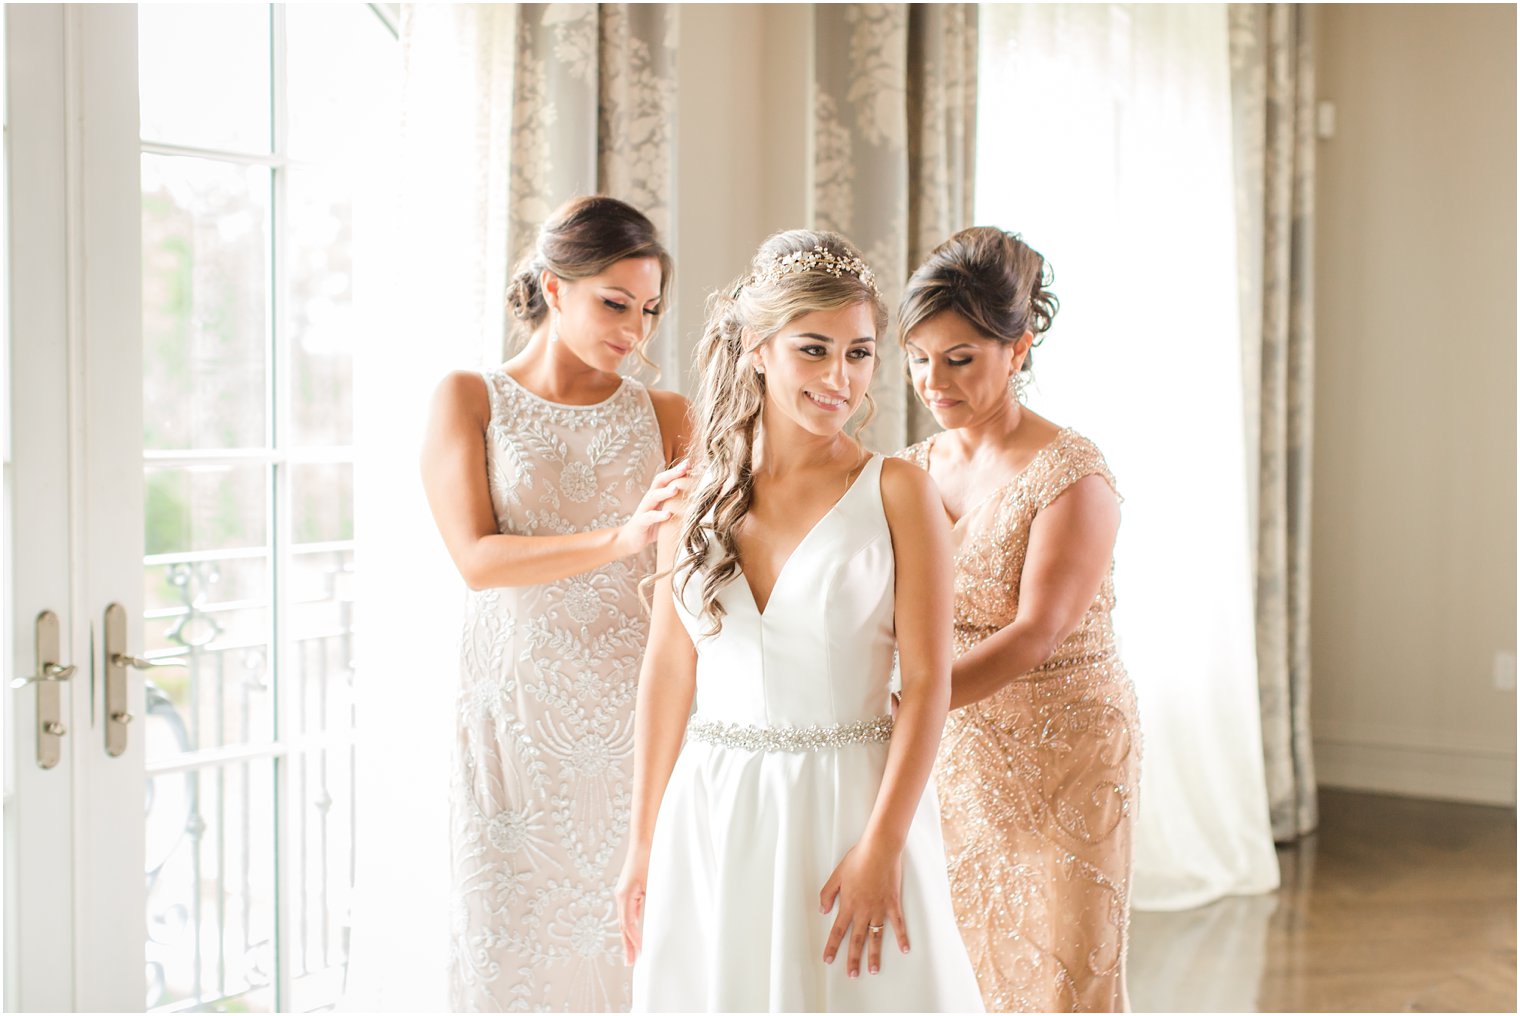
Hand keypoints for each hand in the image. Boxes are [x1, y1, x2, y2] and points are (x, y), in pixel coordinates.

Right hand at [614, 847, 649, 965]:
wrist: (643, 840)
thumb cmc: (648, 859)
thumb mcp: (652, 883)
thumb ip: (650, 903)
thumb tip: (653, 923)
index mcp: (624, 896)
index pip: (628, 925)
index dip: (634, 940)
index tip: (641, 953)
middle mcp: (620, 896)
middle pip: (623, 926)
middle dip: (627, 945)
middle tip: (630, 963)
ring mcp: (623, 893)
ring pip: (625, 921)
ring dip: (629, 937)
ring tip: (632, 954)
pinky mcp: (629, 890)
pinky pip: (629, 912)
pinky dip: (631, 925)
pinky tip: (636, 934)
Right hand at [616, 460, 689, 556]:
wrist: (630, 539)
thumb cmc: (652, 525)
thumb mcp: (666, 512)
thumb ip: (677, 504)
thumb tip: (698, 497)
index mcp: (656, 494)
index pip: (666, 478)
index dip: (677, 470)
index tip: (689, 462)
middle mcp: (649, 498)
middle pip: (659, 481)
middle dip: (672, 473)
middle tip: (686, 467)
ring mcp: (644, 509)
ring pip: (653, 496)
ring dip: (665, 492)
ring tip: (676, 488)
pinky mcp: (640, 522)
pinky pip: (649, 517)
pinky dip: (659, 515)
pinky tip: (669, 514)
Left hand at [819, 839, 907, 977]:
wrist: (879, 850)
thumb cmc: (858, 859)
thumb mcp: (836, 875)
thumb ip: (827, 894)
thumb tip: (823, 910)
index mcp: (848, 904)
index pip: (837, 931)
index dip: (832, 946)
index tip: (828, 960)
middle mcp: (863, 911)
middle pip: (856, 940)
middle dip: (853, 959)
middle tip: (852, 975)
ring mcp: (879, 909)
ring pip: (876, 937)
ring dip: (874, 955)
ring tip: (874, 970)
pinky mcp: (893, 904)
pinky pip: (898, 924)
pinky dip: (902, 937)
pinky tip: (905, 949)